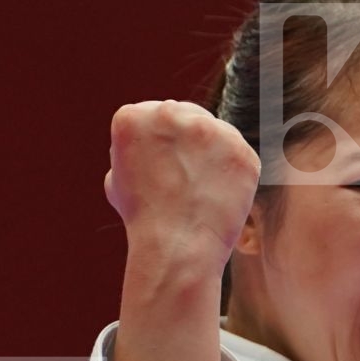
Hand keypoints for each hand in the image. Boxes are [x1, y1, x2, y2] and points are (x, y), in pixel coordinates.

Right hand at [103, 99, 262, 269]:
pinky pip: (239, 155)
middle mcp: (170, 113)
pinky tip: (220, 194)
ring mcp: (211, 129)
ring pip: (216, 132)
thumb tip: (151, 141)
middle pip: (186, 115)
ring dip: (212, 154)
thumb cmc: (142, 218)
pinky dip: (234, 174)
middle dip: (187, 141)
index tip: (161, 166)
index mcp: (131, 116)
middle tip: (185, 176)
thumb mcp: (117, 177)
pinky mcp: (241, 149)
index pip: (152, 114)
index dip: (159, 142)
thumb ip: (135, 149)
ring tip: (201, 189)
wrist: (175, 247)